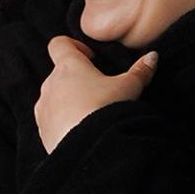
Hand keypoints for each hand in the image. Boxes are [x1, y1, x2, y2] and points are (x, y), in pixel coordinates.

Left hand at [32, 37, 157, 152]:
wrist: (89, 149)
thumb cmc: (106, 110)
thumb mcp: (129, 87)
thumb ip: (140, 70)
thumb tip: (152, 57)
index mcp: (68, 67)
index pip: (59, 44)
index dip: (74, 46)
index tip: (91, 57)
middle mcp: (50, 84)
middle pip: (59, 73)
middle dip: (76, 79)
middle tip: (98, 90)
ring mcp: (43, 108)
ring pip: (54, 98)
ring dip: (68, 101)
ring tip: (90, 113)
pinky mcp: (42, 130)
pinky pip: (50, 120)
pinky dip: (62, 122)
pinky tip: (80, 131)